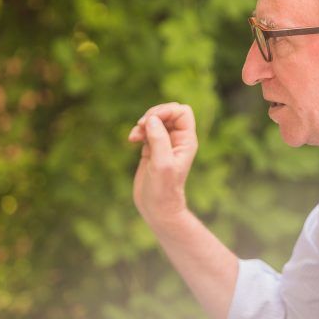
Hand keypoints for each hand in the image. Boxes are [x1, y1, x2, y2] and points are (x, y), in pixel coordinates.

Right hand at [128, 103, 197, 225]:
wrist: (157, 208)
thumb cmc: (163, 189)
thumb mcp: (161, 163)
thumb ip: (158, 139)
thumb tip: (151, 119)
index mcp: (186, 141)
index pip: (182, 112)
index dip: (167, 110)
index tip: (151, 120)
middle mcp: (177, 140)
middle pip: (168, 112)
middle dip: (153, 114)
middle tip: (142, 125)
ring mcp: (164, 144)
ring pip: (156, 120)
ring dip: (143, 123)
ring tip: (134, 136)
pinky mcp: (152, 149)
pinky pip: (146, 131)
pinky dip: (138, 131)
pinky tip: (132, 140)